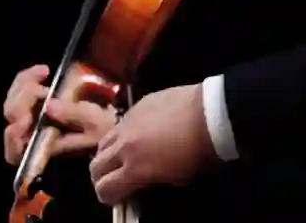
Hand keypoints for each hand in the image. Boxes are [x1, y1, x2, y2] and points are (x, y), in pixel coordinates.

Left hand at [2, 64, 116, 164]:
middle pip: (12, 120)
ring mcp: (31, 117)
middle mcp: (33, 135)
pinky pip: (21, 89)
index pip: (16, 152)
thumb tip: (49, 106)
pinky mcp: (33, 101)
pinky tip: (44, 71)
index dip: (12, 141)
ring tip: (44, 73)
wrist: (107, 119)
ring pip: (13, 101)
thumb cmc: (102, 128)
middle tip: (40, 88)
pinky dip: (28, 77)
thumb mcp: (95, 123)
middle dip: (21, 100)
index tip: (17, 126)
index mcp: (45, 148)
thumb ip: (74, 115)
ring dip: (24, 85)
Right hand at [89, 83, 218, 204]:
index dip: (107, 197)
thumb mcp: (176, 179)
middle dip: (100, 177)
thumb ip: (150, 182)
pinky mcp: (135, 106)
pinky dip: (123, 135)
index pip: (104, 189)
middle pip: (94, 165)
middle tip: (113, 180)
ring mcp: (127, 122)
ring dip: (107, 154)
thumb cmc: (199, 151)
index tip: (117, 198)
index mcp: (135, 168)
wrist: (210, 113)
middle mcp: (123, 145)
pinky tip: (140, 134)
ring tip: (122, 156)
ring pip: (102, 142)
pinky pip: (119, 124)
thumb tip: (140, 182)